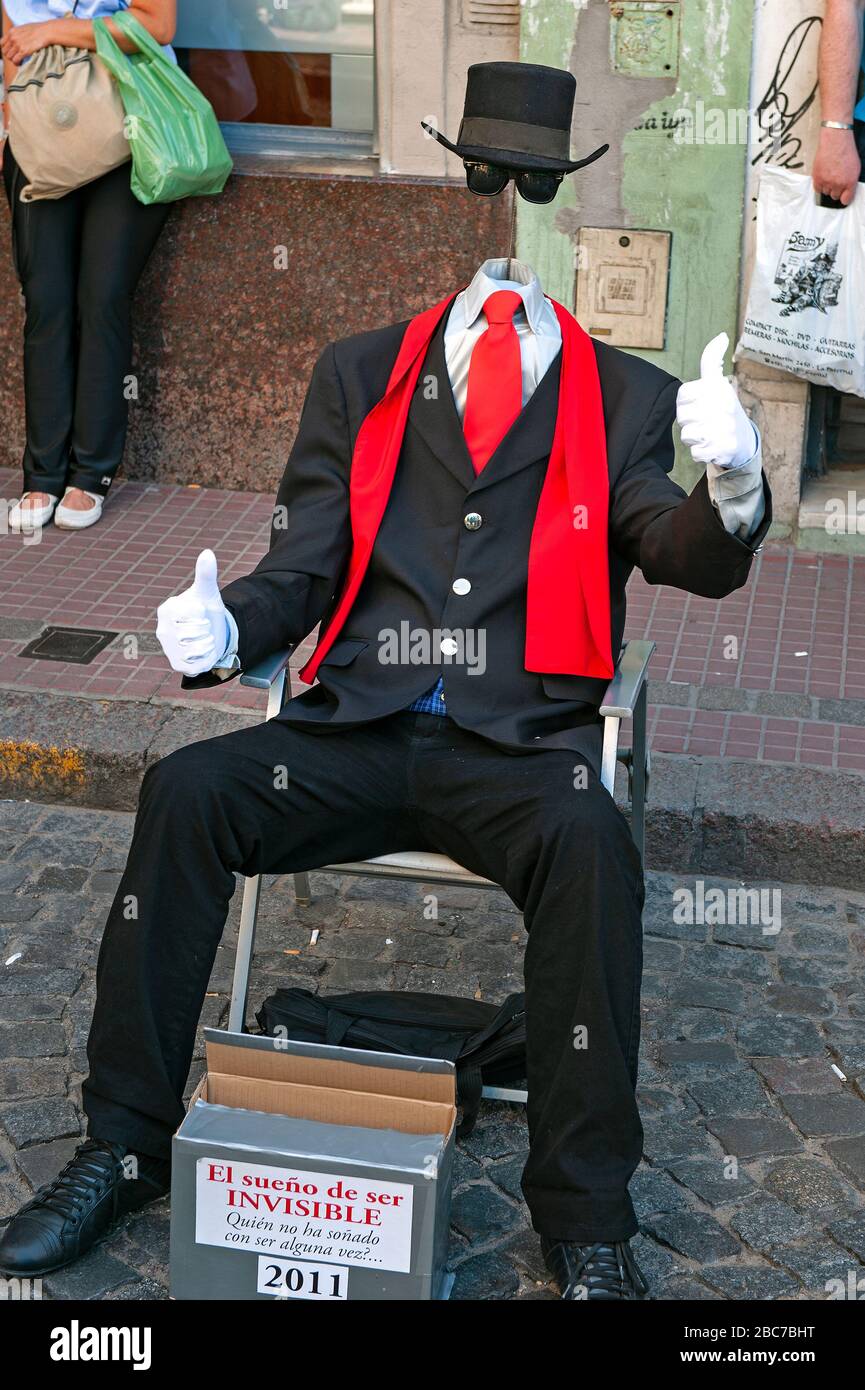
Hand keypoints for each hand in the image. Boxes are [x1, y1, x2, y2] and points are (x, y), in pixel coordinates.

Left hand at [1, 22, 58, 65]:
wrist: (46, 32)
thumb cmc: (38, 30)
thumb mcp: (23, 28)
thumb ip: (17, 34)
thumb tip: (15, 41)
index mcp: (12, 32)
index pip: (1, 43)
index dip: (5, 49)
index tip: (11, 51)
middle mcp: (13, 38)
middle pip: (4, 51)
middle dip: (9, 55)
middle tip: (15, 57)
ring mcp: (17, 45)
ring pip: (9, 57)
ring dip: (13, 60)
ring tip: (19, 60)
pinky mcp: (24, 51)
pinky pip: (15, 60)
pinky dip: (17, 63)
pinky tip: (21, 62)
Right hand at [156, 549, 230, 675]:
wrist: (212, 633)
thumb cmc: (206, 610)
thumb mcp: (208, 592)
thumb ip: (206, 574)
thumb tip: (208, 552)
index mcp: (167, 610)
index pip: (193, 613)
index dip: (203, 613)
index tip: (199, 612)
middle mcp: (163, 630)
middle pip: (196, 632)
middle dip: (207, 630)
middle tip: (203, 628)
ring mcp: (168, 649)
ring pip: (198, 649)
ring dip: (209, 643)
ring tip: (204, 639)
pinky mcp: (177, 665)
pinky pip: (198, 664)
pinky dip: (207, 658)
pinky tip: (202, 652)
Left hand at [676, 332, 756, 468]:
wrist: (743, 440)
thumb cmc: (723, 409)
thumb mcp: (718, 382)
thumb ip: (712, 359)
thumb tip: (721, 335)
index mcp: (718, 387)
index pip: (683, 394)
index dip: (685, 403)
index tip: (697, 404)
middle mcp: (722, 405)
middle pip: (682, 417)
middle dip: (689, 422)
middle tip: (704, 421)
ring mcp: (724, 427)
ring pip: (687, 435)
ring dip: (694, 438)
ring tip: (708, 433)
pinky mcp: (723, 447)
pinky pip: (695, 453)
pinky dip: (701, 453)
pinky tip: (712, 446)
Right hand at [812, 126, 860, 205]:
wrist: (836, 141)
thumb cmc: (846, 151)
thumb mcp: (855, 168)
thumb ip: (851, 181)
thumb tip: (847, 191)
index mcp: (850, 182)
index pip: (846, 200)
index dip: (844, 198)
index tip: (843, 197)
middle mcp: (838, 184)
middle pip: (835, 196)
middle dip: (835, 190)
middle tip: (836, 180)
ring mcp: (827, 182)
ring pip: (826, 192)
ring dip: (827, 186)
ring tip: (829, 175)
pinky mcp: (818, 178)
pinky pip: (817, 189)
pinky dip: (820, 185)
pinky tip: (823, 177)